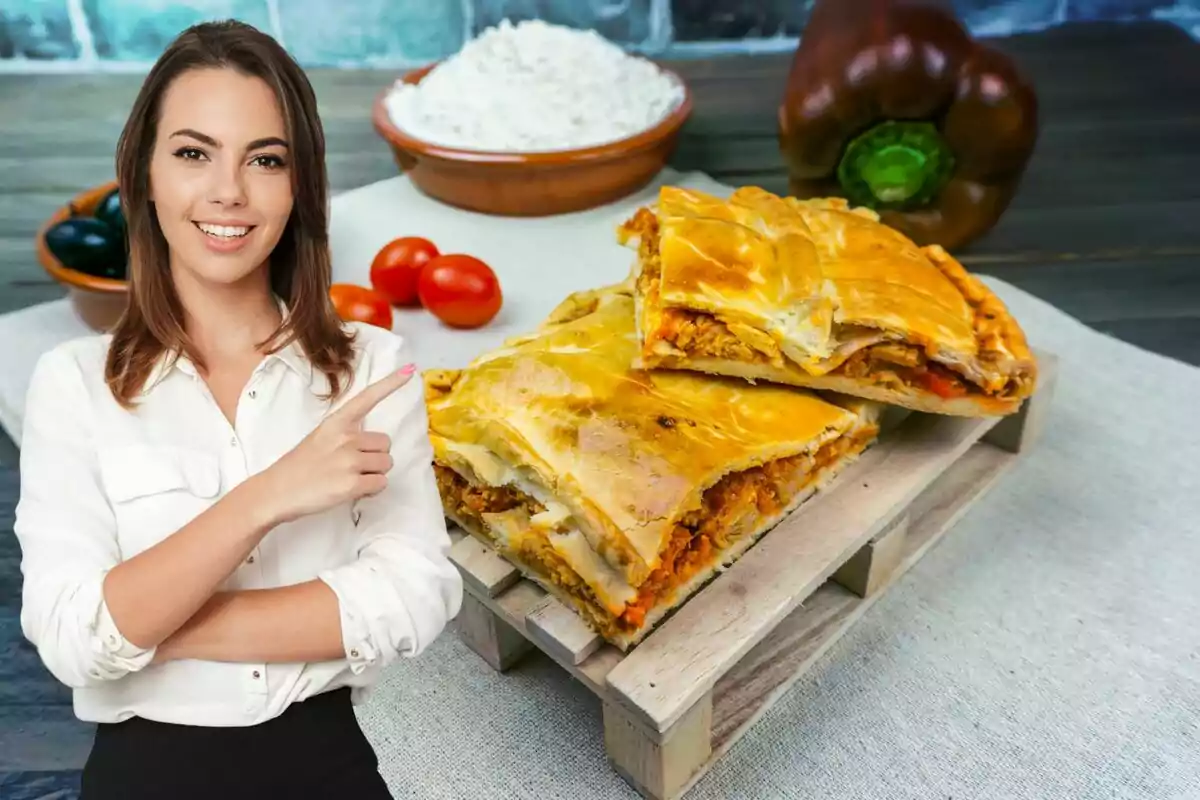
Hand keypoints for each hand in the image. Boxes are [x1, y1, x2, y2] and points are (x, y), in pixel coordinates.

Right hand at [255, 364, 415, 526]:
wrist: (276, 491)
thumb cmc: (299, 465)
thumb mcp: (321, 437)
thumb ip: (346, 434)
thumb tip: (372, 444)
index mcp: (336, 422)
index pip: (367, 398)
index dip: (390, 384)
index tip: (410, 370)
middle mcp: (346, 438)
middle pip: (386, 443)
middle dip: (376, 456)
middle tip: (353, 466)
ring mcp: (350, 461)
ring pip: (387, 464)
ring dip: (375, 473)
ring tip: (351, 478)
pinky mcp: (352, 485)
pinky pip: (381, 483)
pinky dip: (372, 489)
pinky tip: (353, 490)